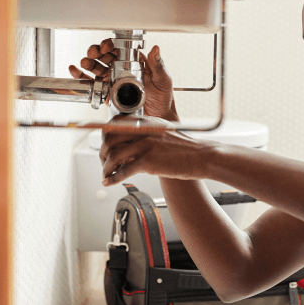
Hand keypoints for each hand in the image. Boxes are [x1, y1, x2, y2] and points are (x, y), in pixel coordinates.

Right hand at [68, 39, 177, 120]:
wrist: (159, 117)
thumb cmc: (163, 97)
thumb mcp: (163, 79)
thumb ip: (158, 65)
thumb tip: (156, 49)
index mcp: (134, 62)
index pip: (119, 49)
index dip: (110, 45)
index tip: (107, 47)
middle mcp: (121, 69)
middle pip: (104, 56)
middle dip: (96, 52)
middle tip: (93, 53)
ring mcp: (113, 81)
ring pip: (96, 68)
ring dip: (88, 63)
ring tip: (84, 62)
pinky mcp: (107, 93)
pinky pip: (92, 84)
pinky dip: (82, 77)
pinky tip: (75, 71)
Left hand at [100, 115, 218, 184]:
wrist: (202, 156)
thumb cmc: (185, 148)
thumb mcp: (163, 133)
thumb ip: (146, 134)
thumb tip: (128, 144)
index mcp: (145, 122)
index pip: (115, 123)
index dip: (105, 136)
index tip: (103, 145)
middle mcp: (142, 131)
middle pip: (109, 138)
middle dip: (102, 152)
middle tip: (103, 161)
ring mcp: (144, 145)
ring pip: (113, 155)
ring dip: (105, 167)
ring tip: (106, 174)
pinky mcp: (148, 161)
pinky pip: (123, 170)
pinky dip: (113, 178)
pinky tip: (110, 182)